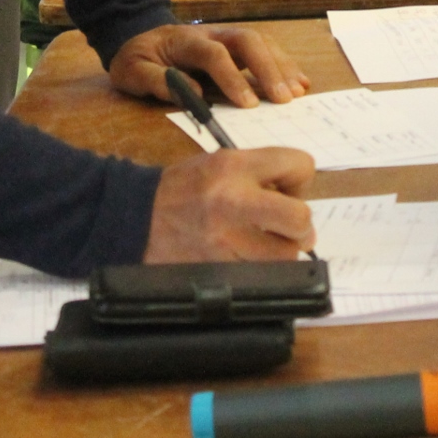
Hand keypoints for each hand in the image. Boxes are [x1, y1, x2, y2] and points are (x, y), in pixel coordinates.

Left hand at [110, 23, 311, 106]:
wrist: (137, 38)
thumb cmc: (136, 59)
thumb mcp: (130, 72)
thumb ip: (155, 82)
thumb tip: (193, 95)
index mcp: (184, 40)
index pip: (213, 53)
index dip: (232, 78)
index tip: (248, 105)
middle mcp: (211, 33)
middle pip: (247, 40)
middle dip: (268, 68)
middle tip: (283, 99)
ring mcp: (226, 37)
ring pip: (261, 42)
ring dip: (281, 66)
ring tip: (297, 93)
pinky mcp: (236, 48)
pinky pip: (265, 51)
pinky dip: (285, 66)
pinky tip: (301, 83)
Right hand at [145, 148, 316, 260]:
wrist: (136, 216)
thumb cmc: (183, 189)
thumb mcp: (220, 162)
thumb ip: (260, 173)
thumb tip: (299, 198)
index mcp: (234, 166)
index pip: (300, 166)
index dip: (299, 180)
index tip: (285, 190)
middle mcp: (232, 200)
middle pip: (300, 217)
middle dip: (300, 225)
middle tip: (289, 228)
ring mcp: (225, 239)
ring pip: (285, 254)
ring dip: (282, 251)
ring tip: (265, 244)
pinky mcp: (218, 268)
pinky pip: (262, 274)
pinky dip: (263, 269)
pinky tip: (247, 258)